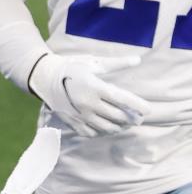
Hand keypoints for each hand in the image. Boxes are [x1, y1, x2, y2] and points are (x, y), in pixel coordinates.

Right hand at [27, 52, 148, 136]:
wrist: (45, 78)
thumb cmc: (72, 67)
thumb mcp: (94, 62)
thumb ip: (117, 63)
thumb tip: (137, 60)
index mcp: (95, 87)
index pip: (123, 99)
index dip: (138, 105)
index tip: (148, 110)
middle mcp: (89, 104)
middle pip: (118, 116)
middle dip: (132, 118)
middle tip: (139, 118)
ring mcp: (81, 116)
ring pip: (107, 127)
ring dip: (120, 127)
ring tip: (126, 124)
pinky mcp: (73, 122)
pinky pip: (92, 133)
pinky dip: (103, 132)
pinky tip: (108, 127)